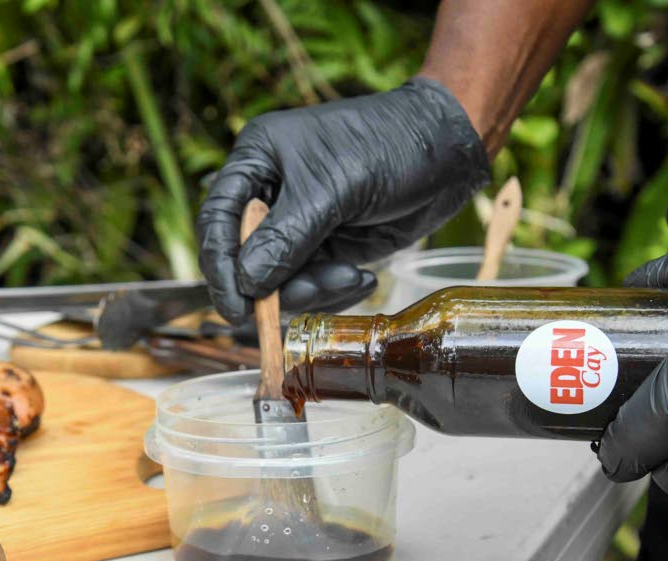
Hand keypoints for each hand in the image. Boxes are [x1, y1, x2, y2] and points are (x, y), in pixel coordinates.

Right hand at [196, 77, 489, 322]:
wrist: (449, 150)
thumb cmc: (388, 145)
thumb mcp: (333, 189)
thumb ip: (286, 239)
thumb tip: (245, 283)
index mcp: (257, 160)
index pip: (218, 220)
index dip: (220, 266)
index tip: (235, 308)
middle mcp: (271, 193)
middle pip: (246, 258)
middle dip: (276, 285)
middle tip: (307, 297)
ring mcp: (299, 224)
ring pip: (281, 280)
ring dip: (312, 290)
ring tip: (350, 277)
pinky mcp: (328, 247)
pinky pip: (313, 284)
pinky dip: (333, 291)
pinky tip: (363, 278)